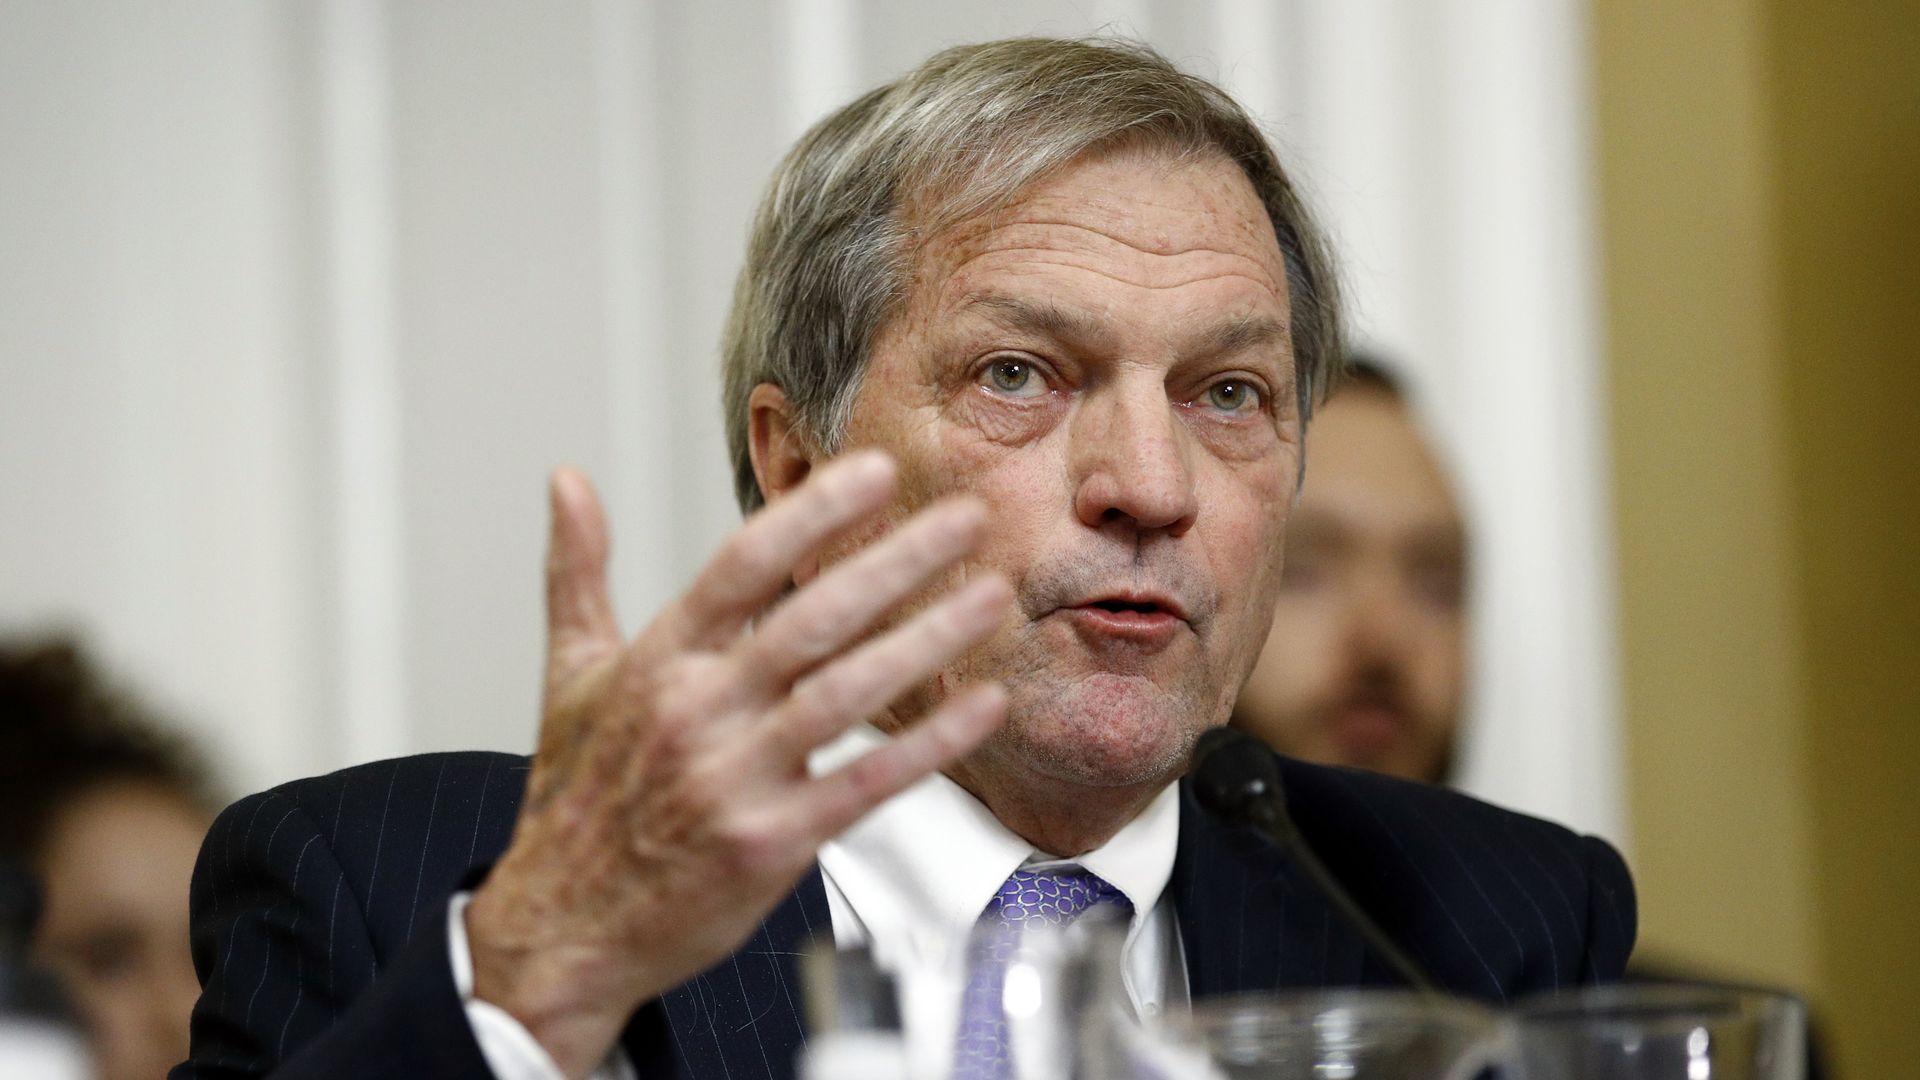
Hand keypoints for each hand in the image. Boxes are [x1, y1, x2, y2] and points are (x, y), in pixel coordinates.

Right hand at [465, 451, 1010, 1077]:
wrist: (563, 930)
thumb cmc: (576, 802)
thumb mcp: (567, 676)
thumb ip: (578, 571)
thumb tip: (568, 480)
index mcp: (657, 662)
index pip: (743, 565)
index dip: (813, 512)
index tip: (878, 472)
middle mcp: (699, 712)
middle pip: (813, 618)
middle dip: (898, 560)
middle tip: (966, 518)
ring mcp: (737, 780)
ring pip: (849, 693)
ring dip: (929, 640)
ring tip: (991, 597)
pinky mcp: (773, 843)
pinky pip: (867, 782)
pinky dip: (929, 743)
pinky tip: (981, 705)